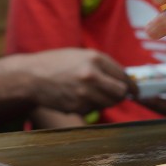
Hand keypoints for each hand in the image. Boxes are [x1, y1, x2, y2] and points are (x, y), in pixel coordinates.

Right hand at [12, 49, 130, 114]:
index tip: (135, 91)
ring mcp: (84, 93)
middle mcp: (92, 76)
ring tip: (90, 93)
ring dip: (104, 101)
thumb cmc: (55, 63)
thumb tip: (123, 80)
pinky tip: (76, 97)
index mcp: (95, 59)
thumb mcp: (80, 55)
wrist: (30, 76)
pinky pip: (92, 109)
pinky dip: (89, 106)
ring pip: (108, 103)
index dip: (131, 85)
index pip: (123, 76)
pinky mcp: (76, 107)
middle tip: (116, 94)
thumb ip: (102, 66)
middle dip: (120, 95)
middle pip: (120, 93)